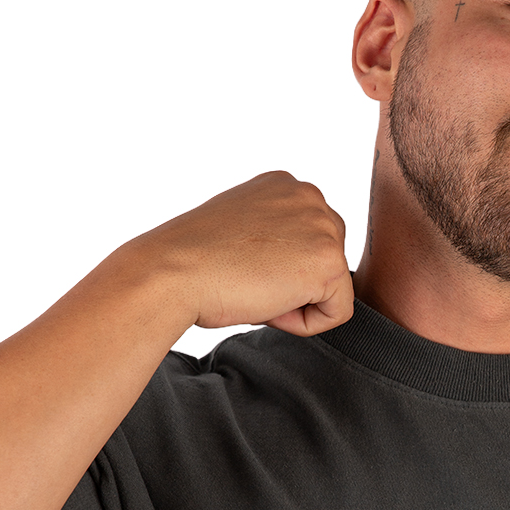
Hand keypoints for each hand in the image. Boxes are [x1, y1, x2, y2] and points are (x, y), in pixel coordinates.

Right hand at [127, 171, 353, 336]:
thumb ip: (275, 234)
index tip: (242, 265)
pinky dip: (305, 324)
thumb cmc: (192, 261)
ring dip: (296, 302)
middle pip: (328, 262)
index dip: (278, 268)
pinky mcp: (329, 262)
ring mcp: (322, 226)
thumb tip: (296, 262)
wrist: (171, 273)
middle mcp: (309, 196)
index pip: (309, 241)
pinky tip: (269, 306)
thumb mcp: (242, 230)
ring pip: (332, 287)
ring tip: (256, 290)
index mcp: (285, 185)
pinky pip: (338, 312)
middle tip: (248, 280)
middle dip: (294, 283)